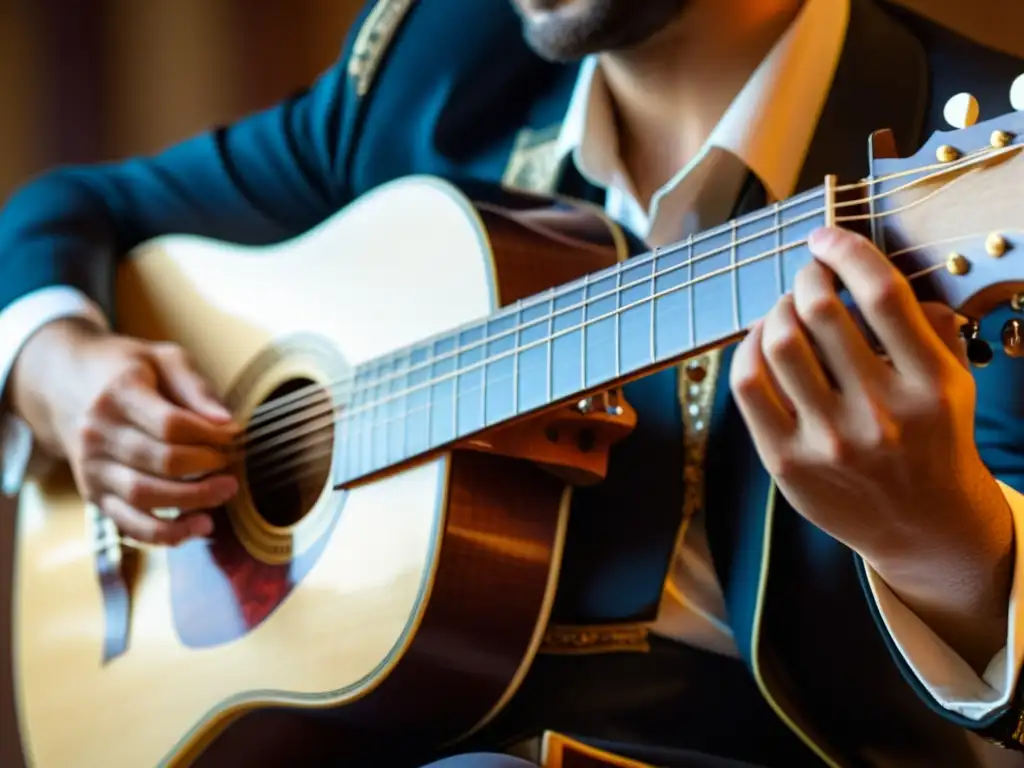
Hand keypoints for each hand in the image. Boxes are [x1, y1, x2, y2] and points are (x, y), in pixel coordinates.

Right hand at [10, 319, 239, 545]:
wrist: (63, 384)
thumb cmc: (126, 370)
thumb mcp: (163, 358)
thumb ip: (196, 387)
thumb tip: (228, 423)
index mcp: (118, 394)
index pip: (170, 424)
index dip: (210, 435)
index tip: (235, 435)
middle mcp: (98, 433)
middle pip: (160, 461)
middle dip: (207, 468)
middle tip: (234, 465)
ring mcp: (92, 468)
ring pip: (144, 496)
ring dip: (192, 501)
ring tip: (225, 492)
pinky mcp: (93, 494)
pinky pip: (128, 524)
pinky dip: (165, 533)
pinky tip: (199, 526)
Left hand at [728, 227, 1012, 667]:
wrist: (923, 527)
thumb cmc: (934, 442)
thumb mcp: (954, 384)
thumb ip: (930, 328)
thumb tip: (877, 274)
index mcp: (932, 384)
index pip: (882, 295)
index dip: (846, 251)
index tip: (826, 238)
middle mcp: (881, 413)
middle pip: (821, 311)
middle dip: (807, 277)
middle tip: (808, 275)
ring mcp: (830, 441)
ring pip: (779, 342)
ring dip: (776, 309)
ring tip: (786, 309)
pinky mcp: (787, 462)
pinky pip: (747, 385)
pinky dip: (747, 349)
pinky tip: (760, 342)